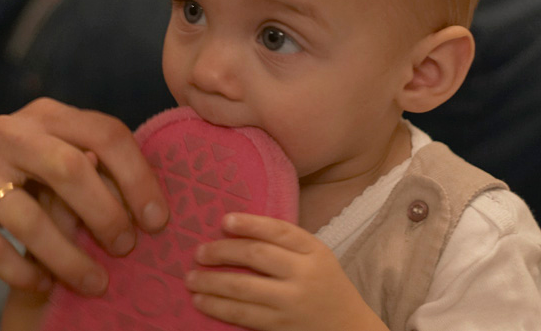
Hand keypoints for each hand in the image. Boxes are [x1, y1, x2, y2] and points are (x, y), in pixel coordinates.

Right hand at [0, 98, 168, 293]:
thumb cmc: (7, 177)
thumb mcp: (48, 157)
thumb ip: (89, 167)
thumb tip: (146, 205)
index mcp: (45, 115)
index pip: (104, 133)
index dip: (138, 176)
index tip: (157, 219)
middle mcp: (7, 131)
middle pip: (70, 168)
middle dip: (106, 214)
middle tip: (126, 248)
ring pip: (29, 217)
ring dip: (68, 256)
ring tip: (95, 281)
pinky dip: (23, 271)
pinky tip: (44, 283)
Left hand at [185, 213, 387, 330]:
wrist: (350, 329)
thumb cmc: (324, 285)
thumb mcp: (315, 256)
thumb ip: (285, 243)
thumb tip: (235, 228)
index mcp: (313, 251)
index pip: (279, 230)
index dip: (249, 223)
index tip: (224, 220)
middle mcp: (304, 275)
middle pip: (256, 256)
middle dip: (222, 252)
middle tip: (198, 252)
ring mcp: (291, 303)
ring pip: (244, 288)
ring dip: (211, 282)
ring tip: (191, 278)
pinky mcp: (280, 327)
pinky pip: (244, 315)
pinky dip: (218, 307)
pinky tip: (202, 301)